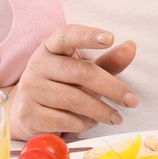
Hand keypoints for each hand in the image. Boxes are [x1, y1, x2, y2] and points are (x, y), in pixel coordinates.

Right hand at [9, 25, 137, 138]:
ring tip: (115, 117)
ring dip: (100, 111)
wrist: (26, 110)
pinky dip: (82, 123)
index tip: (110, 38)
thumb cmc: (61, 84)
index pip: (67, 35)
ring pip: (74, 99)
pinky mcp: (28, 113)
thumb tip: (130, 47)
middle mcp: (38, 64)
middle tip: (131, 101)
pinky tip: (91, 123)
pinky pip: (62, 119)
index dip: (88, 36)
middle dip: (111, 88)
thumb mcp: (84, 69)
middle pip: (81, 72)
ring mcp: (30, 89)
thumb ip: (108, 61)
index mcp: (51, 47)